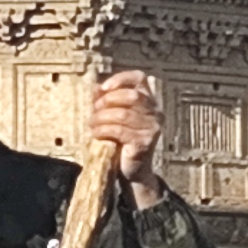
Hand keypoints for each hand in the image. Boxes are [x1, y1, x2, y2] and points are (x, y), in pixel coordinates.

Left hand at [92, 70, 166, 205]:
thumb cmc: (121, 140)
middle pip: (132, 96)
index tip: (103, 87)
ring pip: (123, 114)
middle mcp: (155, 112)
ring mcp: (152, 127)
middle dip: (108, 100)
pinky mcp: (144, 142)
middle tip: (94, 109)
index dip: (121, 79)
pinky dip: (103, 130)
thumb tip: (95, 87)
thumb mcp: (114, 116)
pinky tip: (95, 133)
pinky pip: (120, 130)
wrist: (132, 169)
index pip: (139, 78)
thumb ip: (106, 100)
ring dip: (102, 117)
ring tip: (91, 123)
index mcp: (149, 100)